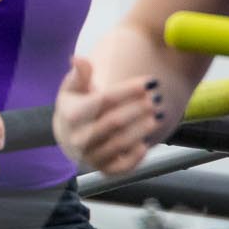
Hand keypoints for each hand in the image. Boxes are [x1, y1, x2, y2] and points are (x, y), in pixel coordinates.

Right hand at [53, 56, 164, 175]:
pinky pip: (122, 167)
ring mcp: (90, 156)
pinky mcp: (102, 170)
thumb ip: (80, 74)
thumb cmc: (77, 105)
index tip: (151, 81)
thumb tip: (78, 59)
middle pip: (114, 122)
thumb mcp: (74, 87)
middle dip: (139, 109)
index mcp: (71, 115)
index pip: (105, 100)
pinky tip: (147, 142)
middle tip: (157, 98)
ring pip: (121, 143)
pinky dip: (136, 157)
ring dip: (143, 129)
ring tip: (159, 115)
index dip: (130, 90)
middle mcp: (78, 138)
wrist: (69, 135)